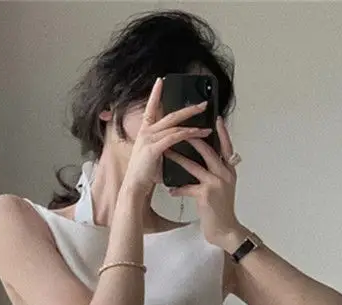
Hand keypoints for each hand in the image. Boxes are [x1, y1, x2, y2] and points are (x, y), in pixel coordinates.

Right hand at [122, 77, 213, 198]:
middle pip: (170, 115)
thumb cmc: (144, 173)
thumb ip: (164, 146)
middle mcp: (146, 132)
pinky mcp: (153, 148)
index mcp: (145, 132)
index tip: (160, 81)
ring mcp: (149, 139)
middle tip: (203, 104)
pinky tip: (197, 133)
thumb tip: (177, 144)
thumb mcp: (154, 155)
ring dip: (193, 124)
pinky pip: (174, 137)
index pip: (150, 108)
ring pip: (174, 125)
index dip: (155, 94)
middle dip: (188, 109)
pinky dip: (187, 134)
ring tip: (207, 126)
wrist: (135, 186)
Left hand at [165, 116, 247, 249]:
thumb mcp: (222, 188)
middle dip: (194, 139)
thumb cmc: (220, 210)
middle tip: (180, 130)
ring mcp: (216, 183)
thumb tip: (204, 163)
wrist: (225, 230)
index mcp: (229, 170)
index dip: (222, 133)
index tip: (216, 119)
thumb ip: (216, 174)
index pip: (226, 147)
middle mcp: (225, 174)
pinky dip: (178, 189)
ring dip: (179, 160)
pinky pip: (187, 187)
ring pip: (195, 166)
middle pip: (209, 151)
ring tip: (167, 153)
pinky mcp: (206, 195)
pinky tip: (170, 190)